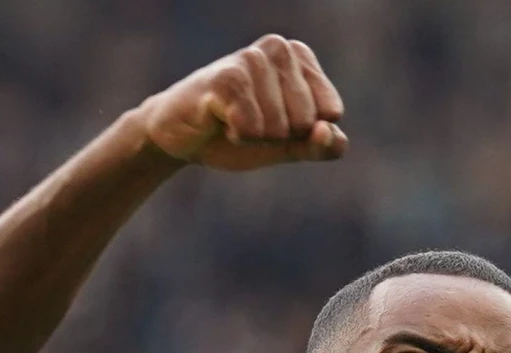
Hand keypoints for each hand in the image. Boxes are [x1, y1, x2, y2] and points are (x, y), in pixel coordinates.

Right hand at [138, 34, 346, 170]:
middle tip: (249, 121)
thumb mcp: (287, 146)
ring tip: (231, 119)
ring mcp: (251, 60)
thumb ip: (320, 145)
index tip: (274, 121)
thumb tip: (330, 132)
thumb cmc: (236, 133)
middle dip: (277, 136)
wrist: (180, 138)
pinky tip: (219, 120)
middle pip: (306, 122)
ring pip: (278, 128)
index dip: (302, 132)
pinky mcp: (226, 78)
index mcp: (300, 56)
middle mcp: (279, 48)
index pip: (330, 113)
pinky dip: (237, 136)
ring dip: (253, 137)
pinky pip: (251, 129)